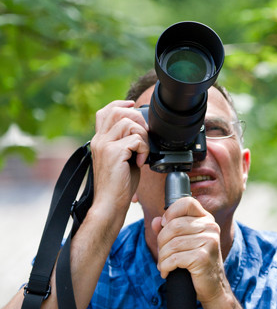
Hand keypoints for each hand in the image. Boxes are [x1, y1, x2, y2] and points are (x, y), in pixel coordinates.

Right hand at [90, 100, 148, 219]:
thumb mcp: (122, 160)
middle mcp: (99, 140)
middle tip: (145, 136)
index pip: (105, 112)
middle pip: (117, 111)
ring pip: (129, 122)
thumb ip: (127, 145)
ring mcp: (104, 145)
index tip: (133, 104)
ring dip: (143, 136)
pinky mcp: (113, 152)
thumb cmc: (118, 187)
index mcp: (99, 141)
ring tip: (142, 153)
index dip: (120, 104)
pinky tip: (140, 162)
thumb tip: (142, 133)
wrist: (109, 204)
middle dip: (137, 118)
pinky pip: (136, 139)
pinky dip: (144, 150)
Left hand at [151, 197, 229, 302]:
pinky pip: (174, 258)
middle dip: (161, 242)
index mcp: (206, 220)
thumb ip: (170, 230)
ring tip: (164, 265)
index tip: (164, 225)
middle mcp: (210, 227)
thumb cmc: (197, 263)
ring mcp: (209, 241)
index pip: (187, 202)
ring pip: (172, 244)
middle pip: (174, 225)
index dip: (171, 211)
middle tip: (162, 255)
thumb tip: (156, 221)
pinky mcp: (203, 257)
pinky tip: (166, 272)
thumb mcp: (184, 243)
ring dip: (162, 257)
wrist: (213, 287)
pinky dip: (165, 267)